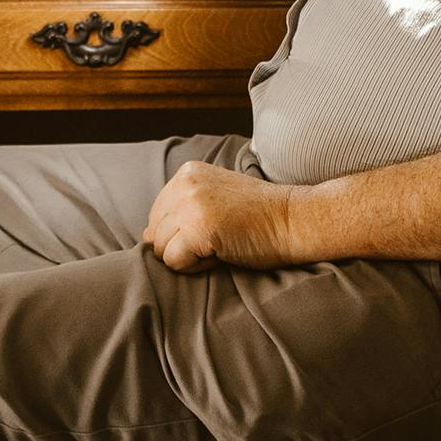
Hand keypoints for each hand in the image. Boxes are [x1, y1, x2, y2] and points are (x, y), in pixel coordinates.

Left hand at [140, 162, 279, 274]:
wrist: (296, 220)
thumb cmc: (259, 217)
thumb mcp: (214, 200)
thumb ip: (180, 210)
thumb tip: (144, 236)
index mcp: (186, 173)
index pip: (157, 215)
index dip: (182, 232)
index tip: (216, 227)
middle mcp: (184, 184)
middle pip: (154, 232)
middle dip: (181, 245)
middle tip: (220, 238)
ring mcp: (190, 205)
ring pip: (161, 249)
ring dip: (189, 256)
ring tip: (222, 243)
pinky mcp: (198, 229)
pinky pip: (174, 261)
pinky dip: (195, 267)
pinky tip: (222, 253)